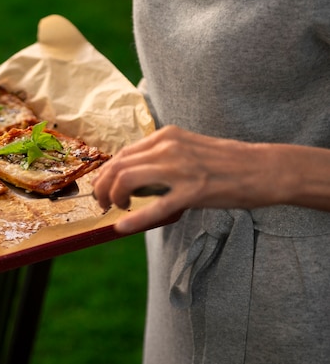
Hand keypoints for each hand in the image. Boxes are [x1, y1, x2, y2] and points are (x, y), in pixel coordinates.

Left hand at [92, 125, 284, 234]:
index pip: (122, 154)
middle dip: (101, 187)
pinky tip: (121, 227)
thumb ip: (159, 158)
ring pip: (127, 179)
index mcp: (165, 136)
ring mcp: (180, 168)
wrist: (263, 168)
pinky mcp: (193, 191)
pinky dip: (135, 219)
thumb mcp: (186, 149)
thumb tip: (131, 178)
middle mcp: (168, 147)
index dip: (105, 174)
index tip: (101, 188)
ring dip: (113, 197)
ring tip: (116, 210)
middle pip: (118, 165)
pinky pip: (156, 207)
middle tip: (101, 203)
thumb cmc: (224, 163)